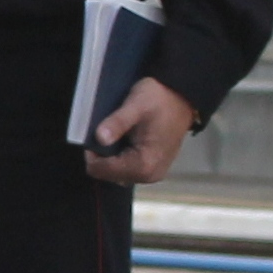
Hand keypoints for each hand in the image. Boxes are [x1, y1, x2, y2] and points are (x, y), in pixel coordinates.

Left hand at [81, 75, 198, 187]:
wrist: (181, 96)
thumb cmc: (159, 99)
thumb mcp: (136, 105)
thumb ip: (117, 122)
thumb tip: (99, 138)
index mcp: (144, 164)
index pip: (101, 170)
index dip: (91, 152)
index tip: (94, 133)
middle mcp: (148, 176)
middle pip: (107, 174)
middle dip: (100, 155)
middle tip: (105, 131)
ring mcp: (151, 174)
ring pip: (114, 173)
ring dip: (108, 157)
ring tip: (113, 134)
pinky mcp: (152, 168)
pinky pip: (125, 169)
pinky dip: (118, 157)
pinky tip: (122, 140)